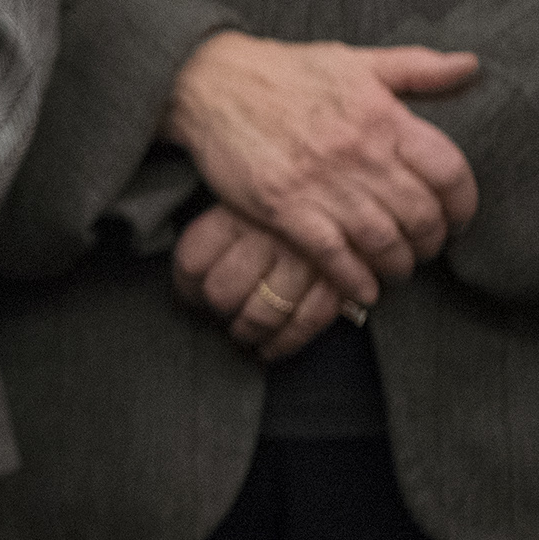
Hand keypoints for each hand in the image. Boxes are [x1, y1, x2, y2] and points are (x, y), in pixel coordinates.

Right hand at [163, 32, 478, 305]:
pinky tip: (363, 289)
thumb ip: (418, 67)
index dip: (464, 205)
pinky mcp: (283, 209)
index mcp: (384, 117)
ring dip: (398, 265)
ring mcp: (321, 184)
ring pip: (382, 241)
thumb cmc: (285, 72)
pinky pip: (332, 256)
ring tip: (398, 269)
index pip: (449, 172)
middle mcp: (359, 153)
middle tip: (427, 249)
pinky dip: (354, 280)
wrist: (211, 84)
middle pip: (420, 215)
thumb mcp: (356, 60)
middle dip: (432, 242)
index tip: (459, 218)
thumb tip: (471, 66)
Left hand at [174, 204, 343, 362]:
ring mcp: (304, 261)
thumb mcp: (245, 198)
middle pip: (222, 294)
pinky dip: (284, 344)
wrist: (351, 190)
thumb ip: (218, 234)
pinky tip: (270, 349)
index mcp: (236, 213)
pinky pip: (304, 324)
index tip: (190, 296)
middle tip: (221, 312)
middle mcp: (268, 236)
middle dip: (217, 312)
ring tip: (244, 333)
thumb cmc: (289, 199)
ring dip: (248, 332)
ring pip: (260, 315)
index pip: (192, 264)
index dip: (186, 289)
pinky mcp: (338, 281)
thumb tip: (190, 282)